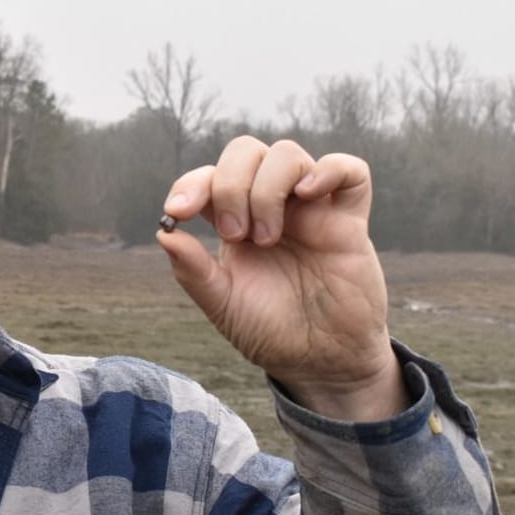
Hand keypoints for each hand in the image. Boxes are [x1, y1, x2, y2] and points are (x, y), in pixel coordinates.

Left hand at [156, 136, 406, 421]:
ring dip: (267, 188)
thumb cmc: (272, 331)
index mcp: (235, 223)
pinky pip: (350, 172)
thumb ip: (193, 271)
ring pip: (288, 154)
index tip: (177, 212)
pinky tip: (309, 193)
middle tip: (235, 234)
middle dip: (230, 184)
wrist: (321, 362)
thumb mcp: (223, 305)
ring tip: (268, 238)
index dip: (190, 185)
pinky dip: (329, 170)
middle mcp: (271, 207)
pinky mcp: (348, 221)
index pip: (209, 178)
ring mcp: (310, 210)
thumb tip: (164, 234)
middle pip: (246, 152)